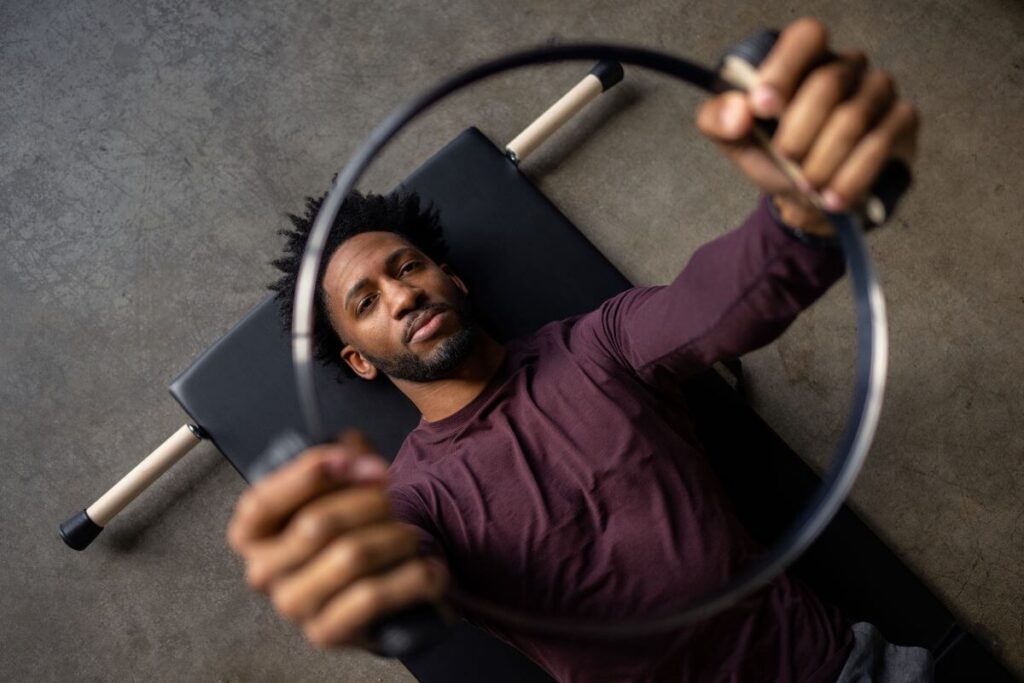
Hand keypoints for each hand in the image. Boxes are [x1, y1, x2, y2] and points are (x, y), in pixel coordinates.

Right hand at [227, 430, 447, 648]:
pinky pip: (372, 597)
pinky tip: (430, 568)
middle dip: (368, 502)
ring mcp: (292, 606)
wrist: (376, 589)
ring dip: (395, 537)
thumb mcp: (339, 487)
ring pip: (350, 556)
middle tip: (393, 495)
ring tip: (412, 534)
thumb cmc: (350, 530)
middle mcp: (262, 572)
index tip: (352, 459)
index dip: (310, 474)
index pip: (264, 500)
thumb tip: (356, 448)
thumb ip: (343, 457)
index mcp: (251, 532)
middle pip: (317, 524)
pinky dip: (410, 577)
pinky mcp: (325, 633)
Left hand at [697, 17, 919, 234]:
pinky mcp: (903, 121)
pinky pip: (879, 145)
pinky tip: (833, 198)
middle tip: (785, 158)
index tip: (763, 107)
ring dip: (822, 161)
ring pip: (852, 120)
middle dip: (798, 131)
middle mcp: (847, 66)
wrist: (808, 201)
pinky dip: (850, 178)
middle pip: (828, 84)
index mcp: (805, 60)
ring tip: (806, 186)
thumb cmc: (775, 159)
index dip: (783, 69)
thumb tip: (738, 112)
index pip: (806, 36)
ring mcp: (879, 91)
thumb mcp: (737, 142)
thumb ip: (719, 121)